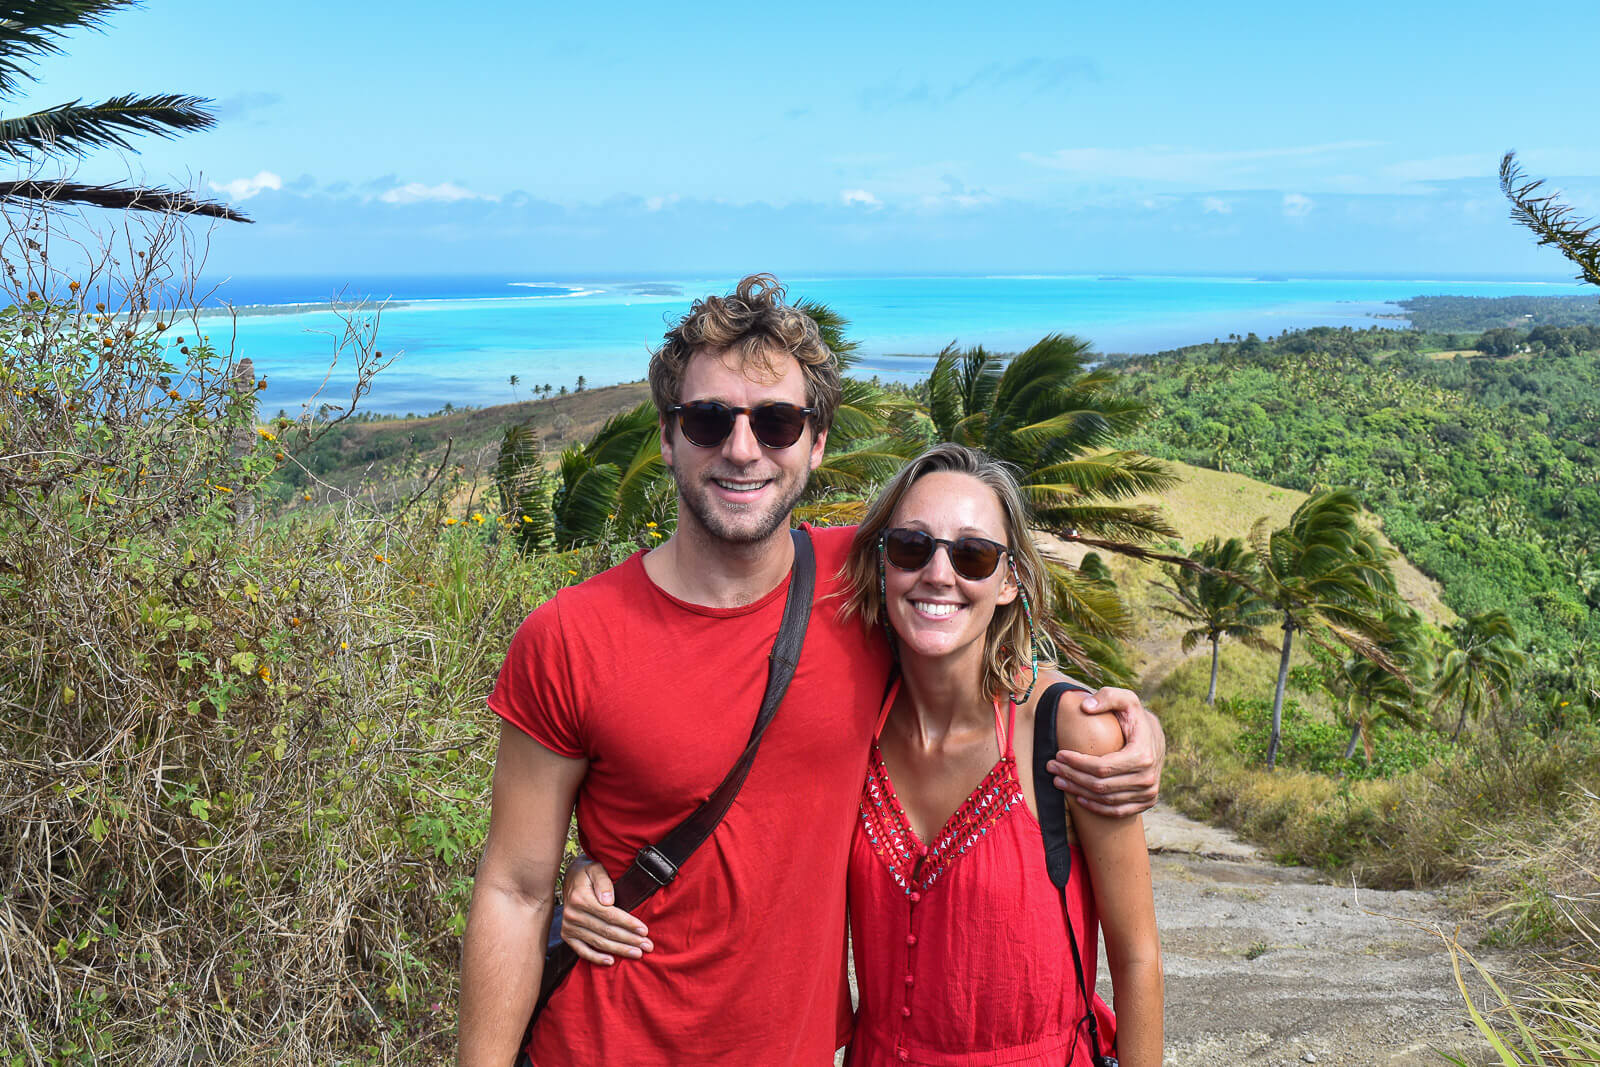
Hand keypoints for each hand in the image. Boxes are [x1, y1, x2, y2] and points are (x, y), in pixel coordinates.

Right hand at [559, 856, 652, 965]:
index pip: (609, 915)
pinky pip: (582, 951)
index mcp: (581, 899)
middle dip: (629, 940)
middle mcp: (573, 915)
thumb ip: (603, 882)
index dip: (628, 923)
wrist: (571, 879)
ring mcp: (568, 927)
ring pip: (598, 943)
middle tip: (647, 946)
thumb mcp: (596, 869)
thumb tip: (608, 900)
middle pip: (606, 931)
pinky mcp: (567, 936)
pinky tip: (611, 961)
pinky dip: (596, 958)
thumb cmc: (588, 873)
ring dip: (619, 950)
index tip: (644, 930)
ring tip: (637, 953)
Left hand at [1046, 686, 1164, 816]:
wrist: (1155, 736)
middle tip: (1052, 768)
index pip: (1102, 767)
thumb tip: (1086, 707)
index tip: (1058, 755)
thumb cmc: (1134, 716)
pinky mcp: (1146, 802)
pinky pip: (1117, 811)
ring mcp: (1148, 792)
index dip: (1077, 763)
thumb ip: (1107, 697)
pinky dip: (1096, 808)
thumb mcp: (1124, 699)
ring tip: (1059, 780)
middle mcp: (1147, 777)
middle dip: (1072, 776)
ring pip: (1106, 800)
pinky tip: (1079, 797)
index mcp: (1142, 755)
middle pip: (1100, 785)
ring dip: (1078, 791)